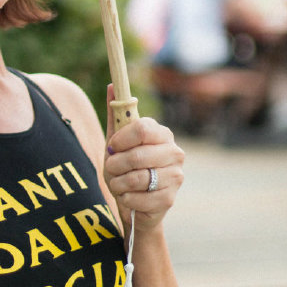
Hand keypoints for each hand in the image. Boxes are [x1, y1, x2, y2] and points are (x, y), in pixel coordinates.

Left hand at [104, 86, 183, 231]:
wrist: (134, 201)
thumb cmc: (125, 166)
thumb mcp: (117, 140)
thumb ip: (116, 113)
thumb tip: (112, 85)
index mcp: (162, 134)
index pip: (142, 129)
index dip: (121, 139)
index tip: (112, 147)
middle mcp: (174, 152)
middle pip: (137, 155)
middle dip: (116, 164)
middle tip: (111, 168)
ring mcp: (175, 176)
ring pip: (137, 178)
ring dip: (118, 183)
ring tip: (118, 183)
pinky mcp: (170, 198)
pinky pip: (139, 198)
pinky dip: (126, 198)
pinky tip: (128, 196)